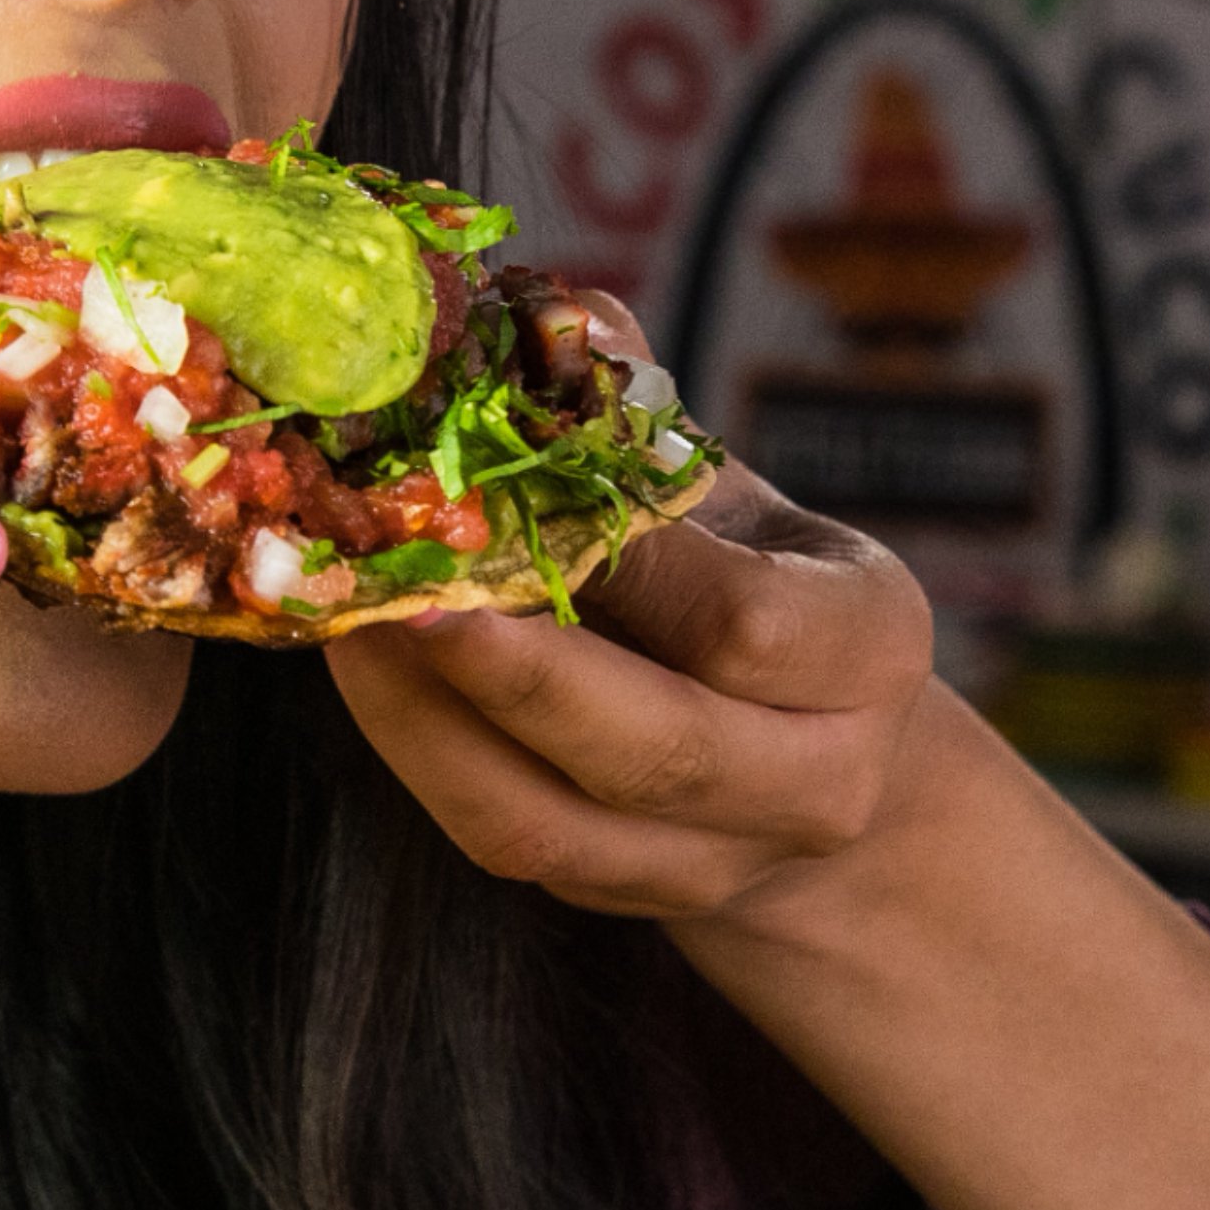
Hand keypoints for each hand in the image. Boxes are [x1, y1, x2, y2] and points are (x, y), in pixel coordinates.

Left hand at [325, 460, 935, 926]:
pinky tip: (357, 670)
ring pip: (546, 819)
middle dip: (507, 671)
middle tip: (389, 587)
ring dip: (422, 720)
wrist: (794, 747)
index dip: (623, 567)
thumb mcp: (724, 493)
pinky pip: (498, 839)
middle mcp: (816, 778)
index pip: (747, 629)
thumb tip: (541, 316)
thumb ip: (635, 416)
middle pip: (653, 750)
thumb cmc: (742, 572)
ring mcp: (713, 860)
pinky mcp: (611, 893)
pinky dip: (413, 754)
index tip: (510, 498)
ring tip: (342, 621)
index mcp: (867, 649)